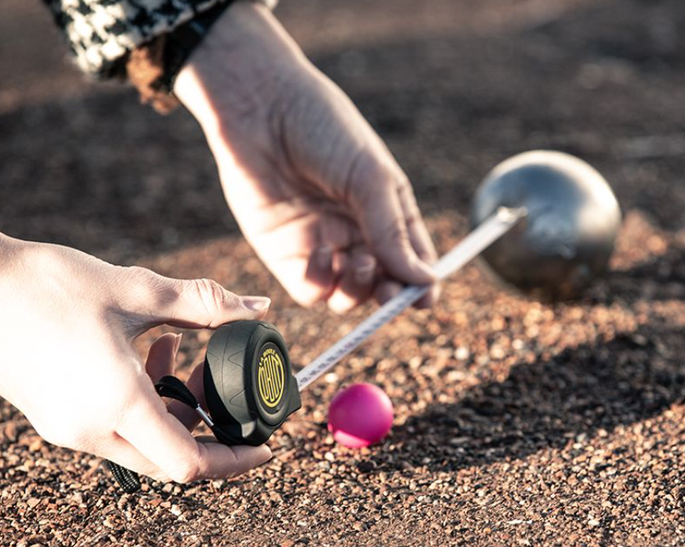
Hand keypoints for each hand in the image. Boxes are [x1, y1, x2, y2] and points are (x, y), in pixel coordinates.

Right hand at [0, 215, 272, 482]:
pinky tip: (145, 353)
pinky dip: (141, 402)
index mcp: (118, 404)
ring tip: (179, 353)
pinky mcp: (51, 415)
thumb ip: (205, 305)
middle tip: (222, 388)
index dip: (237, 461)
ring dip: (173, 410)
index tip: (265, 447)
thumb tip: (257, 309)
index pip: (192, 464)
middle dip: (209, 430)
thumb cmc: (46, 284)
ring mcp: (65, 427)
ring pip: (141, 443)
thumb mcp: (138, 291)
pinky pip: (110, 427)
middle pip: (170, 459)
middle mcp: (90, 429)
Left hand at [174, 1, 438, 312]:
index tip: (424, 299)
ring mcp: (320, 244)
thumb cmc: (324, 129)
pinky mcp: (284, 253)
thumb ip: (393, 232)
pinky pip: (310, 289)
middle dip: (391, 295)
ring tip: (356, 262)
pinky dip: (320, 283)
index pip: (412, 259)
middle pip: (382, 283)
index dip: (421, 283)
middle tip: (390, 294)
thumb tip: (424, 281)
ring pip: (348, 294)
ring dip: (357, 290)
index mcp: (386, 209)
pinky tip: (318, 252)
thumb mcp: (370, 178)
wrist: (260, 108)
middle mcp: (355, 231)